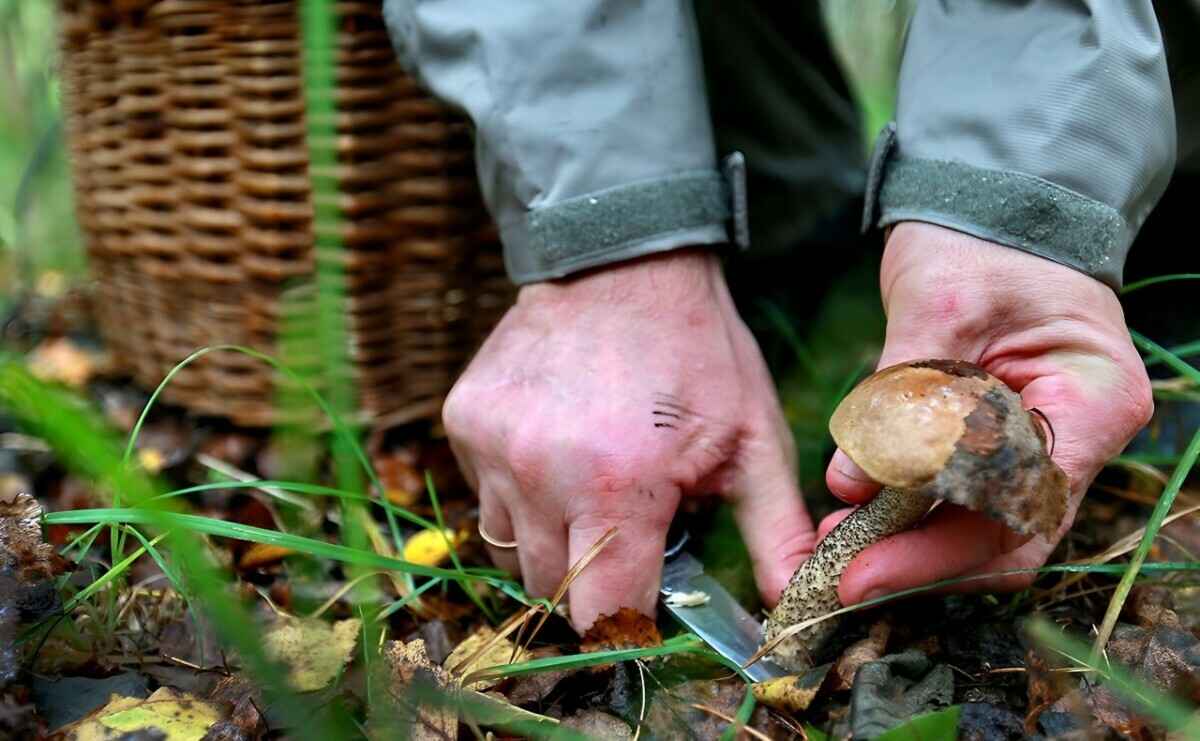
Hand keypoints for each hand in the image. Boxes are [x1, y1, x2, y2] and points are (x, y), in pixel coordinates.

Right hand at [444, 249, 814, 629]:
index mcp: (619, 485)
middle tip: (632, 528)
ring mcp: (492, 446)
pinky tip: (557, 450)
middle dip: (595, 580)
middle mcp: (540, 472)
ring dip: (555, 541)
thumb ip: (774, 532)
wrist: (621, 261)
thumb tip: (795, 607)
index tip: (648, 610)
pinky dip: (522, 496)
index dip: (628, 626)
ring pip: (513, 550)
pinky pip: (486, 498)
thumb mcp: (753, 438)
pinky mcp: (463, 422)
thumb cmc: (697, 352)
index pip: (602, 613)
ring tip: (595, 484)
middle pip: (553, 590)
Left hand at [824, 222, 1152, 603]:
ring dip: (914, 546)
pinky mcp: (1005, 443)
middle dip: (921, 563)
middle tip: (841, 574)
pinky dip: (915, 515)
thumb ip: (897, 400)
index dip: (938, 553)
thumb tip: (850, 486)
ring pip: (986, 529)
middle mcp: (1082, 437)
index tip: (862, 570)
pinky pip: (966, 498)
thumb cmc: (979, 242)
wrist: (991, 207)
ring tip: (839, 545)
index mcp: (1092, 401)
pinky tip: (859, 516)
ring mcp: (1048, 444)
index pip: (1018, 510)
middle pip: (1007, 537)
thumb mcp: (935, 308)